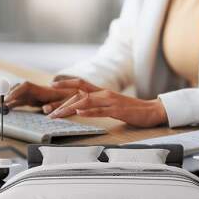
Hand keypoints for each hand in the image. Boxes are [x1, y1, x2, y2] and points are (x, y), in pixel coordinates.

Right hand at [0, 81, 77, 112]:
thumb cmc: (71, 99)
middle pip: (18, 90)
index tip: (8, 98)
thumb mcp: (66, 102)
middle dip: (6, 95)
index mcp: (43, 89)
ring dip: (6, 99)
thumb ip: (55, 105)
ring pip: (17, 95)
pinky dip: (11, 103)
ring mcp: (34, 94)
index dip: (16, 92)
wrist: (76, 95)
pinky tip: (3, 107)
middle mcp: (37, 90)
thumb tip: (45, 109)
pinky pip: (20, 100)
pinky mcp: (33, 99)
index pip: (26, 87)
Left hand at [48, 90, 167, 127]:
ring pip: (86, 102)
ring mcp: (111, 101)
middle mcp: (104, 93)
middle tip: (46, 110)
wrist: (152, 111)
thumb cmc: (132, 110)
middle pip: (78, 94)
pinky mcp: (118, 110)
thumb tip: (83, 107)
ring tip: (56, 115)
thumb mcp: (112, 105)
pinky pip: (101, 110)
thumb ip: (98, 104)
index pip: (80, 84)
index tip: (50, 85)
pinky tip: (79, 114)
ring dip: (69, 108)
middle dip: (60, 101)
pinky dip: (89, 112)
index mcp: (102, 92)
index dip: (65, 84)